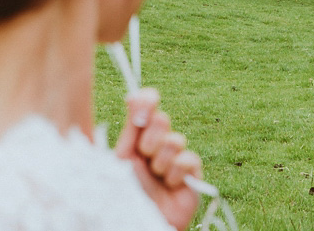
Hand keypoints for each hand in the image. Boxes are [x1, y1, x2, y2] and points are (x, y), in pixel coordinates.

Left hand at [114, 88, 201, 230]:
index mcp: (136, 137)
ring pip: (175, 139)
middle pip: (162, 119)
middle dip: (151, 137)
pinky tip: (170, 185)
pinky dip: (176, 172)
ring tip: (155, 177)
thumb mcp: (122, 159)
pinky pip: (188, 158)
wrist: (140, 222)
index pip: (145, 105)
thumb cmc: (125, 194)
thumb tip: (132, 96)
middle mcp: (156, 143)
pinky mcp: (191, 171)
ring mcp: (175, 156)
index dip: (147, 99)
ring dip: (162, 160)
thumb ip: (130, 129)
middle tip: (144, 155)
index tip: (141, 104)